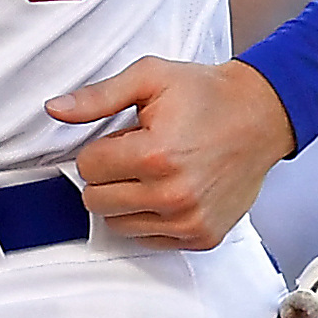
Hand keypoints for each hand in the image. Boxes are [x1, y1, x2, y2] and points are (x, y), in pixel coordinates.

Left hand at [49, 55, 293, 249]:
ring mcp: (188, 220)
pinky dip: (150, 217)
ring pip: (117, 224)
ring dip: (126, 199)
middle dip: (109, 175)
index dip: (102, 148)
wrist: (262, 115)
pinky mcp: (201, 236)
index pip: (88, 167)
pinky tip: (170, 190)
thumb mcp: (150, 78)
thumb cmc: (208, 96)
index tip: (127, 137)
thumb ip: (98, 97)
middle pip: (97, 200)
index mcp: (156, 154)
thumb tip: (56, 109)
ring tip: (156, 172)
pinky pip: (147, 239)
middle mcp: (172, 194)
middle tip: (139, 154)